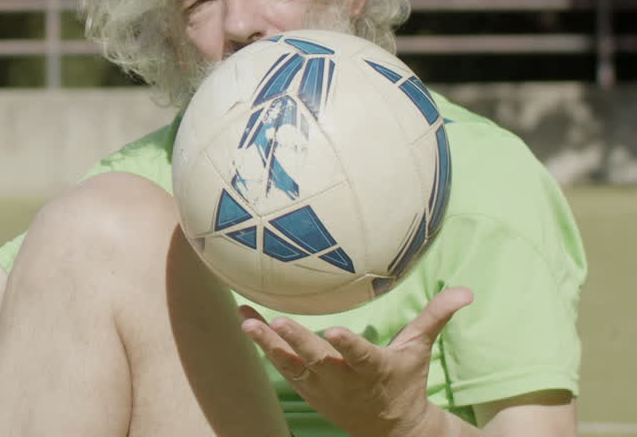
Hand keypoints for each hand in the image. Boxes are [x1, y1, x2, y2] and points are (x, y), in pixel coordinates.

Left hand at [240, 287, 473, 436]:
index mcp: (374, 369)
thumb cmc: (404, 381)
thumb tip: (466, 291)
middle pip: (319, 360)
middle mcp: (344, 380)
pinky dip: (263, 345)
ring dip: (268, 343)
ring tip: (247, 322)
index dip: (348, 346)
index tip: (335, 331)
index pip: (361, 356)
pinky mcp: (306, 389)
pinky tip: (246, 320)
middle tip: (278, 322)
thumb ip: (435, 317)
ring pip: (291, 365)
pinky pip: (281, 366)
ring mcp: (321, 387)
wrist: (389, 429)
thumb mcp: (419, 350)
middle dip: (298, 343)